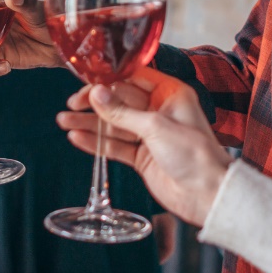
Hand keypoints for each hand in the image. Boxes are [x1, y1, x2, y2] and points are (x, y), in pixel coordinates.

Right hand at [57, 67, 232, 226]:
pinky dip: (97, 143)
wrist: (207, 194)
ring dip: (90, 123)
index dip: (109, 79)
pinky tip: (77, 138)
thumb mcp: (156, 127)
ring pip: (113, 124)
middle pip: (119, 101)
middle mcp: (158, 111)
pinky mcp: (142, 156)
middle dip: (94, 103)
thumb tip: (97, 94)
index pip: (133, 78)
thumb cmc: (195, 155)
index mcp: (170, 94)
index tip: (86, 81)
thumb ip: (122, 112)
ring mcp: (149, 135)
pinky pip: (115, 146)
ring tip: (64, 121)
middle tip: (71, 104)